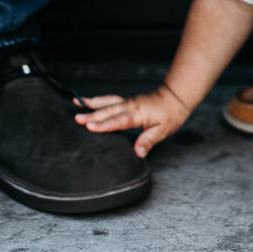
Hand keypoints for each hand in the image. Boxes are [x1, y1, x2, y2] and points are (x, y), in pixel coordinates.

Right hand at [74, 85, 190, 156]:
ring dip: (91, 104)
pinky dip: (98, 100)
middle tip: (77, 118)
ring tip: (76, 103)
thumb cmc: (170, 115)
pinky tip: (88, 101)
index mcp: (138, 115)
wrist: (175, 98)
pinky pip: (110, 100)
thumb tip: (138, 153)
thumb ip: (148, 141)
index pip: (119, 121)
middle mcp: (130, 106)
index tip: (90, 126)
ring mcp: (128, 102)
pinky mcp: (127, 101)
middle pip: (109, 111)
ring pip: (107, 103)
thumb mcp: (163, 131)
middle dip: (92, 115)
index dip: (104, 124)